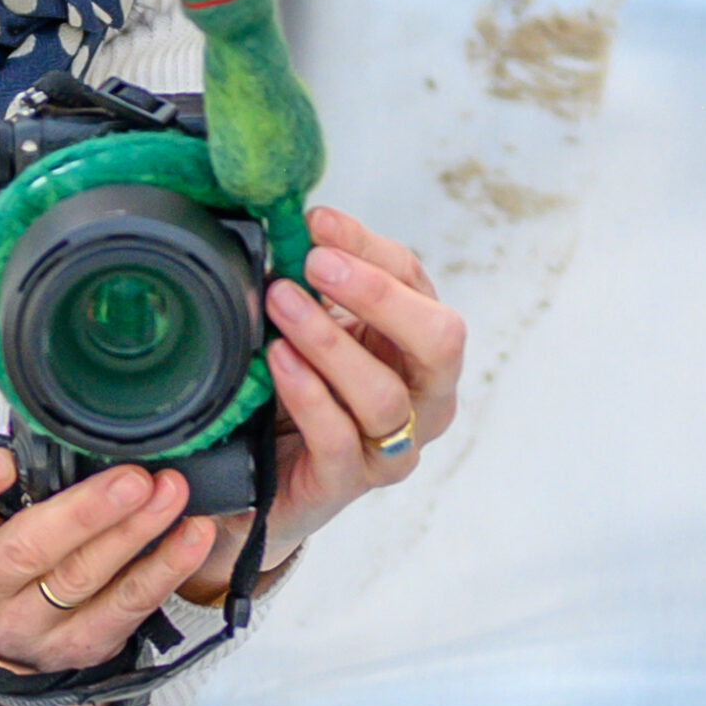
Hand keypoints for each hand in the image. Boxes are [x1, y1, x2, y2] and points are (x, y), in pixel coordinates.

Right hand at [0, 446, 218, 684]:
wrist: (29, 630)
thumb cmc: (18, 540)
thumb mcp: (0, 504)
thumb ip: (23, 466)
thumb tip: (76, 406)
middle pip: (24, 550)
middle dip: (84, 511)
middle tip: (131, 478)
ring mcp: (25, 627)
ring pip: (81, 579)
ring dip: (134, 532)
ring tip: (171, 492)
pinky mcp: (76, 649)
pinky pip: (125, 608)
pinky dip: (164, 568)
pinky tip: (190, 534)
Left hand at [176, 206, 467, 602]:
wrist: (266, 472)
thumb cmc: (303, 385)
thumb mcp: (318, 322)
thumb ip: (319, 278)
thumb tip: (306, 223)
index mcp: (423, 345)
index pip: (415, 282)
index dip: (367, 246)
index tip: (316, 221)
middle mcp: (427, 397)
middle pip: (439, 340)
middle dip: (378, 294)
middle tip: (317, 263)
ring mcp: (395, 446)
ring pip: (384, 395)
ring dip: (329, 341)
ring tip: (282, 304)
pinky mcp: (350, 483)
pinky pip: (340, 440)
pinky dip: (309, 395)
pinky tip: (278, 361)